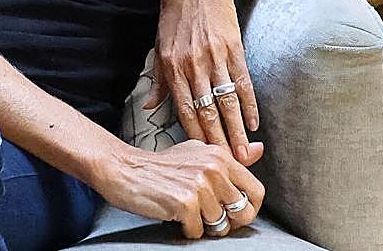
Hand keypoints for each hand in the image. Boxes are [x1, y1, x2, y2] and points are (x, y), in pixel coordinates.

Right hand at [92, 139, 265, 238]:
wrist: (123, 168)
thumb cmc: (160, 166)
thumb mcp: (197, 152)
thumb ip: (228, 158)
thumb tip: (259, 150)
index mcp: (219, 155)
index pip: (256, 191)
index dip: (248, 207)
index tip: (233, 211)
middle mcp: (213, 168)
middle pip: (242, 213)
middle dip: (227, 221)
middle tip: (208, 216)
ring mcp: (199, 186)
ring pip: (219, 225)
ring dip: (203, 225)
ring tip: (186, 212)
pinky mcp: (184, 203)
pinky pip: (198, 232)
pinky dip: (186, 229)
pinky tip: (174, 214)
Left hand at [142, 0, 259, 164]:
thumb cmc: (175, 16)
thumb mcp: (159, 46)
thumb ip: (158, 80)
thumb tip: (150, 108)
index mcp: (171, 67)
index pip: (184, 111)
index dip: (195, 138)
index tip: (203, 160)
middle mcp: (192, 66)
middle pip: (207, 113)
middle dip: (219, 143)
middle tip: (230, 167)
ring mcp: (214, 58)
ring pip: (226, 102)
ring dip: (237, 131)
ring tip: (246, 153)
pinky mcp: (233, 49)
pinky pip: (243, 83)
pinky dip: (249, 105)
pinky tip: (254, 124)